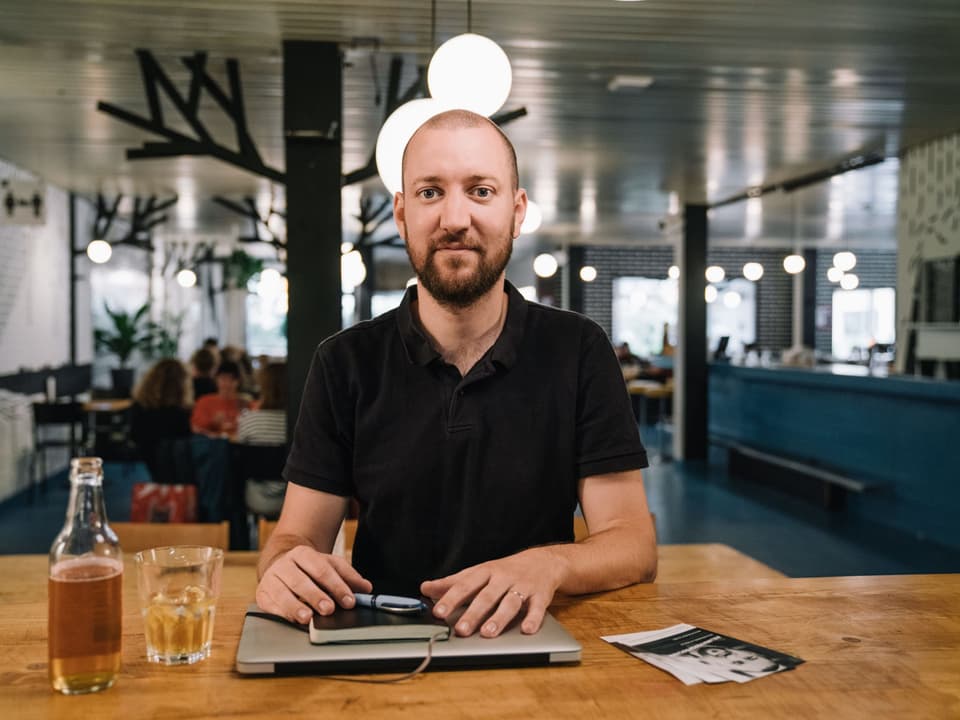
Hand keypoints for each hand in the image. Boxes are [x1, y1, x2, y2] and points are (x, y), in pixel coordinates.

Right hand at [255, 545, 371, 623]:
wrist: (279, 564)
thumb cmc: (307, 568)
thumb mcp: (328, 565)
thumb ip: (347, 576)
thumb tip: (366, 588)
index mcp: (303, 554)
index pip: (322, 569)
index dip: (337, 586)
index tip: (349, 600)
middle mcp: (285, 565)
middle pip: (301, 581)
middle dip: (316, 596)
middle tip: (329, 609)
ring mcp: (271, 579)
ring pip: (283, 593)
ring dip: (296, 607)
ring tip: (307, 618)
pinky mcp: (262, 594)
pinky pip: (270, 605)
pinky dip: (282, 613)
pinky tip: (292, 620)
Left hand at [420, 548, 566, 637]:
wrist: (543, 561)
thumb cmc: (505, 570)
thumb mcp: (478, 572)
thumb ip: (453, 582)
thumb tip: (426, 588)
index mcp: (486, 571)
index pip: (465, 585)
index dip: (451, 598)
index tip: (438, 612)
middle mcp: (503, 578)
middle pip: (487, 596)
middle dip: (473, 613)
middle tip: (461, 630)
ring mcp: (522, 586)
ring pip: (510, 603)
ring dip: (499, 618)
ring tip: (488, 633)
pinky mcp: (540, 596)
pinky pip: (537, 608)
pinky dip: (533, 619)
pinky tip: (526, 630)